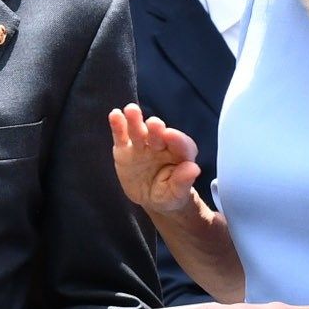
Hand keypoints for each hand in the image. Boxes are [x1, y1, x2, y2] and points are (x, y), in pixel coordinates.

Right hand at [107, 105, 211, 225]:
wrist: (151, 198)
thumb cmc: (168, 194)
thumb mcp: (177, 194)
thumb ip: (184, 182)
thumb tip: (193, 169)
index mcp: (179, 154)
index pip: (182, 145)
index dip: (178, 140)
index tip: (171, 136)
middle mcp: (161, 145)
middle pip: (159, 134)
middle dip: (156, 129)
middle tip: (154, 124)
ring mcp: (142, 145)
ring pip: (139, 131)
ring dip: (135, 120)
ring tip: (131, 110)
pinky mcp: (125, 149)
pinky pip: (121, 136)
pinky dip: (118, 125)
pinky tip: (115, 115)